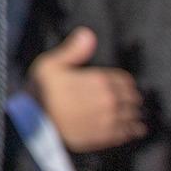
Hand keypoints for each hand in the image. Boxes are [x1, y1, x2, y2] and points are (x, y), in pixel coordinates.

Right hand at [26, 27, 144, 152]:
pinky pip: (126, 133)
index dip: (126, 82)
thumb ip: (73, 50)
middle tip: (133, 99)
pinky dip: (133, 130)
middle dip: (132, 98)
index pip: (124, 80)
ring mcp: (108, 119)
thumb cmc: (41, 92)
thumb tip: (88, 34)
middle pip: (132, 98)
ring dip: (134, 114)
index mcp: (99, 80)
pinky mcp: (104, 136)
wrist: (34, 122)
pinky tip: (136, 129)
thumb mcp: (52, 64)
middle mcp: (108, 99)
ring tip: (137, 115)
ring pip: (132, 115)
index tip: (126, 85)